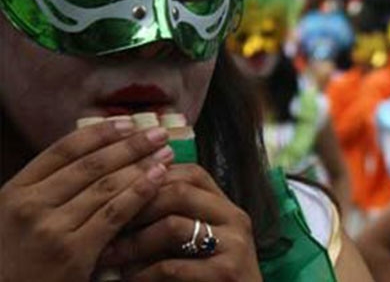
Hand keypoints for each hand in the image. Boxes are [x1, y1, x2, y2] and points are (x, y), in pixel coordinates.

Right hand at [0, 121, 171, 281]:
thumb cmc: (19, 260)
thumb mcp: (18, 218)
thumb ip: (49, 188)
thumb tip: (95, 153)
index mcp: (15, 190)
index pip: (64, 149)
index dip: (100, 133)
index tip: (127, 122)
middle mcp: (30, 205)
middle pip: (91, 164)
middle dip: (130, 145)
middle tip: (158, 132)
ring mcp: (51, 229)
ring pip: (106, 186)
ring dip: (141, 165)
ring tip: (165, 153)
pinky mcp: (74, 253)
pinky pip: (115, 214)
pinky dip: (140, 193)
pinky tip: (158, 179)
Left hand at [99, 165, 261, 281]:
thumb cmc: (206, 279)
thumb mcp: (191, 243)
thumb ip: (170, 219)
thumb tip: (118, 198)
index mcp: (225, 204)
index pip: (187, 172)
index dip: (149, 177)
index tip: (113, 191)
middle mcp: (234, 217)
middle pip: (178, 191)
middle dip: (134, 207)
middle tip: (101, 222)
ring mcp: (235, 243)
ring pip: (173, 225)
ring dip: (133, 242)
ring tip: (107, 255)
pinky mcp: (228, 272)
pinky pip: (173, 267)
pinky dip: (142, 274)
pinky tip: (126, 280)